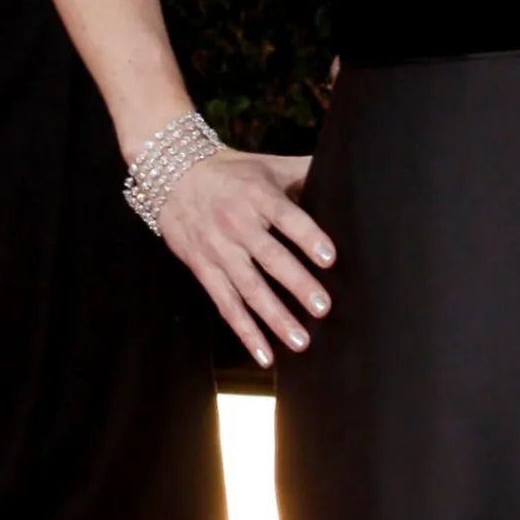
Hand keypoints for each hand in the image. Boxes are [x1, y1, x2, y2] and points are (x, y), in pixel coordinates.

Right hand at [158, 148, 333, 366]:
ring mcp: (219, 251)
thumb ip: (304, 171)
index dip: (308, 237)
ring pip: (249, 290)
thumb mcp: (268, 165)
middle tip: (323, 308)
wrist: (173, 178)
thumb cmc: (234, 172)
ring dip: (275, 318)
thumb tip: (346, 170)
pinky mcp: (204, 271)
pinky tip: (265, 354)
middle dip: (298, 284)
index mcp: (258, 196)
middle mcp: (238, 225)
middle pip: (271, 258)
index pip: (287, 218)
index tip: (329, 258)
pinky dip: (245, 332)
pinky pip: (226, 305)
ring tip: (301, 340)